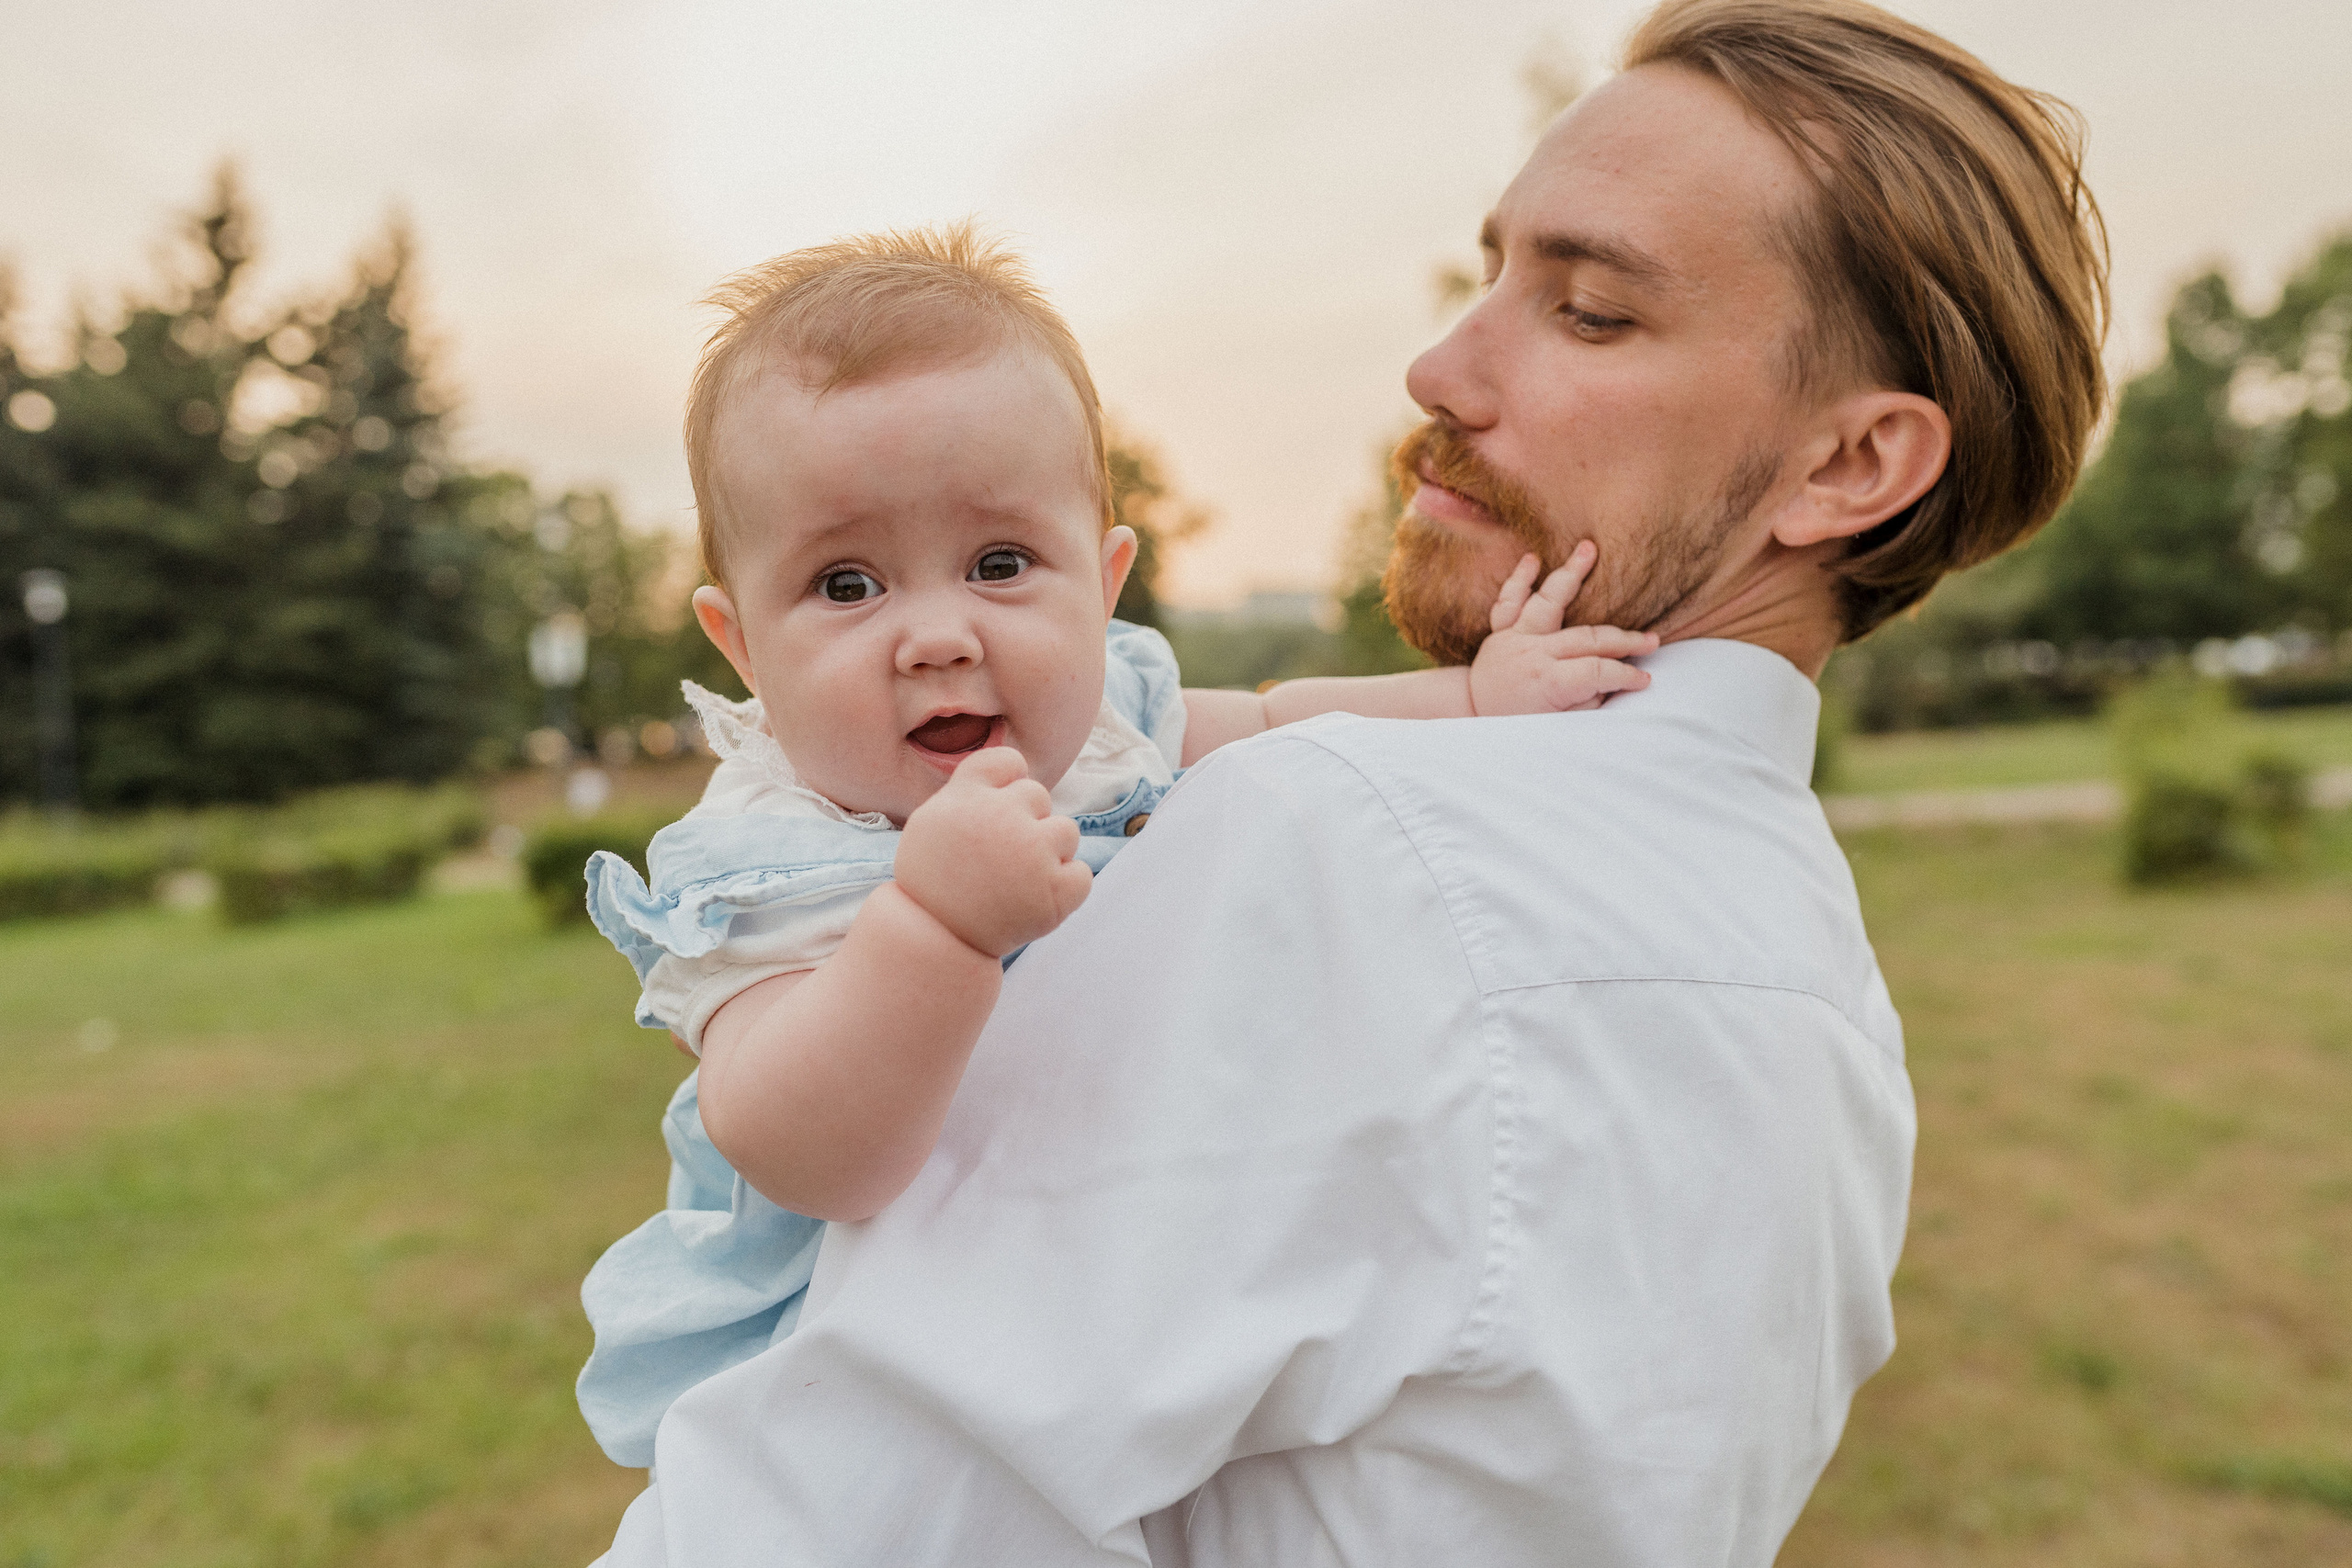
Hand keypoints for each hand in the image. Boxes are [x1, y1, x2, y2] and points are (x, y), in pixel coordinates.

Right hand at [892, 747, 1092, 957]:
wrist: (934, 939)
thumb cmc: (933, 882)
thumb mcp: (932, 821)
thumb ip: (970, 791)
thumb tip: (1018, 770)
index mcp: (966, 795)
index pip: (1008, 761)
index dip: (1009, 783)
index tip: (998, 810)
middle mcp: (1000, 816)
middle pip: (1038, 796)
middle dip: (1027, 822)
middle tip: (1002, 858)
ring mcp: (1032, 852)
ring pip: (1067, 831)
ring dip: (1051, 853)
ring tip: (1019, 880)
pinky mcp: (1055, 891)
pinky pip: (1082, 874)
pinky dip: (1066, 888)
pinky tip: (1035, 899)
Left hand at [1470, 545, 1658, 716]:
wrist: (1471, 716)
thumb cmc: (1516, 725)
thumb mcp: (1558, 726)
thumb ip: (1586, 703)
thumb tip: (1611, 683)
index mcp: (1547, 682)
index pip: (1598, 671)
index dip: (1626, 675)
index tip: (1646, 679)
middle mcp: (1532, 653)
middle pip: (1586, 637)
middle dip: (1624, 639)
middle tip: (1653, 641)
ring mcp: (1515, 638)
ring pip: (1547, 601)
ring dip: (1570, 574)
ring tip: (1589, 548)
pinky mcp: (1500, 631)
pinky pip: (1508, 601)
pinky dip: (1519, 579)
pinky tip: (1532, 559)